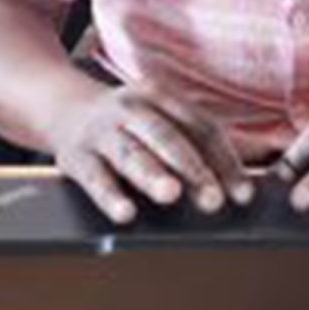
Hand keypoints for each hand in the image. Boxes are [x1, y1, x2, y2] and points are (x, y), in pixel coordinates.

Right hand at [49, 81, 253, 223]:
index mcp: (162, 96)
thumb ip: (194, 144)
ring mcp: (103, 131)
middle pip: (168, 137)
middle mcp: (133, 108)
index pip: (201, 127)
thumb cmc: (127, 123)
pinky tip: (125, 213)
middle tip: (213, 199)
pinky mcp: (77, 155)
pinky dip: (110, 195)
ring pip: (132, 153)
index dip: (225, 160)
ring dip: (152, 174)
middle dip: (193, 169)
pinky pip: (95, 177)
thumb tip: (239, 184)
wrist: (64, 107)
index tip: (244, 194)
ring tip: (171, 194)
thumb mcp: (159, 119)